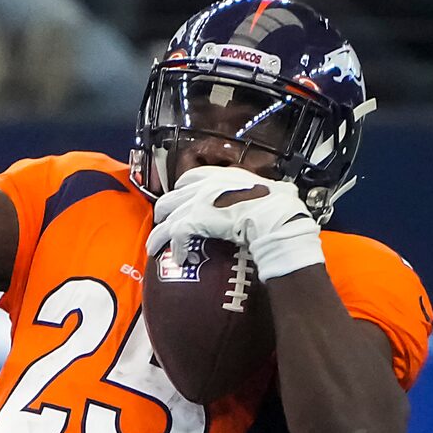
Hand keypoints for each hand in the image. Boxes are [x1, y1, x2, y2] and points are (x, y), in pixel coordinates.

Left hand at [148, 167, 323, 284]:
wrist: (274, 216)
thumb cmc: (278, 205)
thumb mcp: (267, 190)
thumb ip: (258, 192)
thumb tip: (275, 196)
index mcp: (223, 174)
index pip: (192, 177)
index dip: (181, 191)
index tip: (178, 201)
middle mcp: (207, 184)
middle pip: (172, 197)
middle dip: (164, 212)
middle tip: (161, 226)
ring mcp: (199, 200)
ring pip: (168, 217)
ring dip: (160, 234)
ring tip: (154, 248)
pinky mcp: (195, 219)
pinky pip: (176, 234)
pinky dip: (175, 247)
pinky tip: (179, 257)